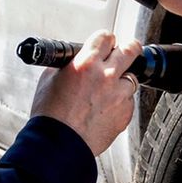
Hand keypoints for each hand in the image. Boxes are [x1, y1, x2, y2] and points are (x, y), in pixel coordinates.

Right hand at [30, 31, 141, 155]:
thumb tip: (77, 58)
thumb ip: (69, 64)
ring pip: (131, 78)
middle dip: (129, 48)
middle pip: (131, 49)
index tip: (106, 44)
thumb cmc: (50, 115)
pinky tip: (103, 110)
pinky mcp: (125, 113)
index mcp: (86, 64)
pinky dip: (119, 103)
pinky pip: (128, 101)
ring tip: (105, 92)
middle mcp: (106, 76)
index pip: (106, 37)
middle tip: (126, 52)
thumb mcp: (50, 79)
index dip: (106, 40)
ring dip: (121, 81)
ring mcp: (119, 95)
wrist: (58, 145)